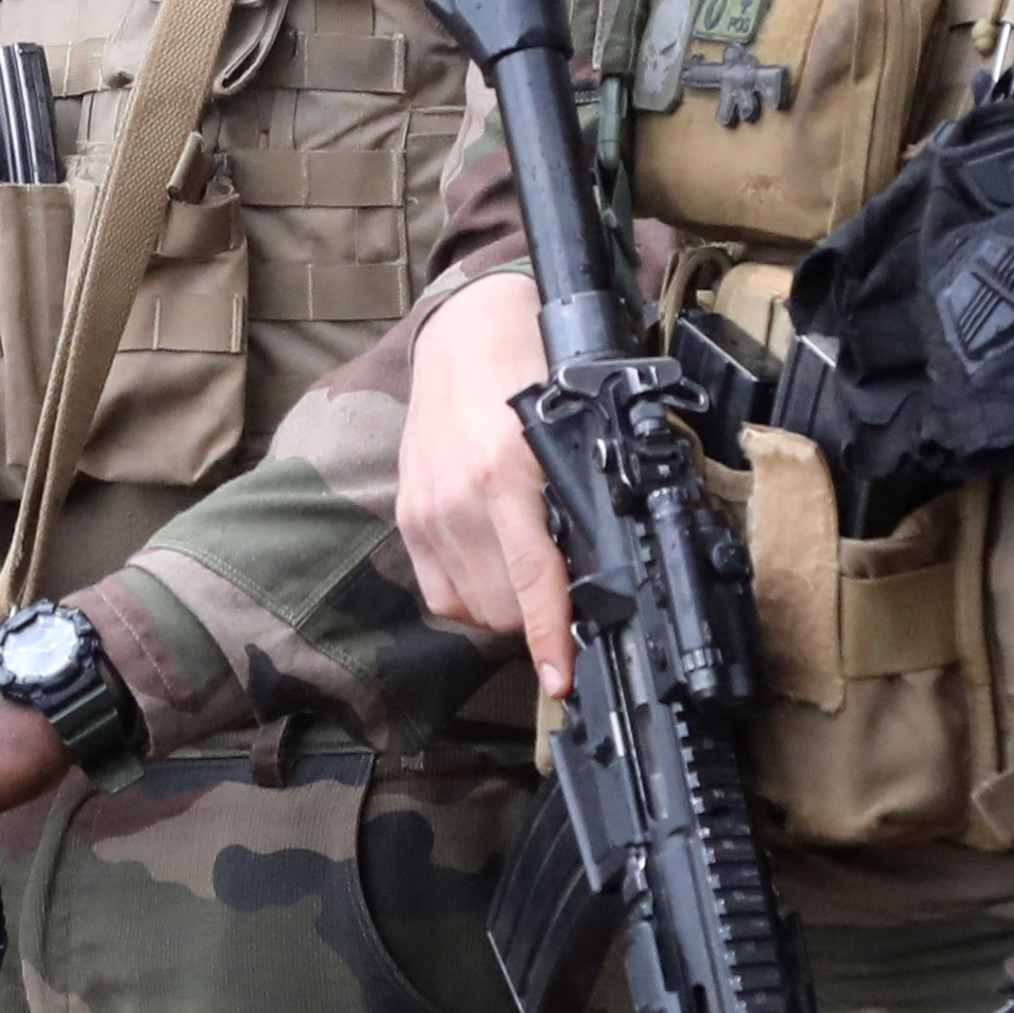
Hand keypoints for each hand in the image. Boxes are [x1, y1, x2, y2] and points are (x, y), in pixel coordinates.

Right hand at [395, 265, 576, 685]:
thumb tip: (606, 571)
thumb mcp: (572, 430)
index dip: (549, 637)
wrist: (464, 333)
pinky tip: (493, 565)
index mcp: (507, 474)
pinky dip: (472, 595)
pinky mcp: (407, 517)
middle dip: (540, 613)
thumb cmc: (528, 372)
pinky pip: (441, 593)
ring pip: (473, 607)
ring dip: (507, 607)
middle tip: (570, 587)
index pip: (533, 578)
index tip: (562, 679)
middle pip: (503, 607)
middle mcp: (459, 499)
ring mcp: (426, 511)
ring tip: (531, 569)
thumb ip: (581, 499)